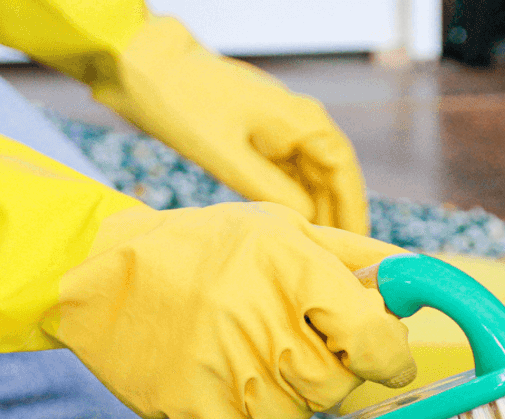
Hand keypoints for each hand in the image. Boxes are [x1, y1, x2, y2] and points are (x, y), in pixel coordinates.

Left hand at [0, 1, 369, 233]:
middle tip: (338, 262)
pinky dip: (296, 203)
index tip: (356, 244)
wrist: (148, 68)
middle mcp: (300, 123)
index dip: (352, 210)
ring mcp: (282, 130)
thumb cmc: (184, 105)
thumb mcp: (225, 154)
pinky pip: (291, 176)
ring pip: (313, 180)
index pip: (343, 171)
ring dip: (318, 213)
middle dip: (338, 218)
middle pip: (332, 179)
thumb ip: (269, 189)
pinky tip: (294, 230)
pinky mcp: (263, 139)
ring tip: (318, 253)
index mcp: (302, 120)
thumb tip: (306, 219)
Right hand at [0, 91, 413, 418]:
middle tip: (299, 342)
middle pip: (337, 386)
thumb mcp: (280, 228)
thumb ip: (354, 255)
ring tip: (246, 347)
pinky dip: (239, 407)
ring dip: (284, 390)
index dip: (392, 354)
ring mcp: (226, 376)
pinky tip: (213, 366)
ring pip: (294, 414)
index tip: (390, 356)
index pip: (374, 338)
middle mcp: (262, 325)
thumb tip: (415, 279)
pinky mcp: (197, 413)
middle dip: (332, 371)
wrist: (99, 277)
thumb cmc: (203, 248)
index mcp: (291, 272)